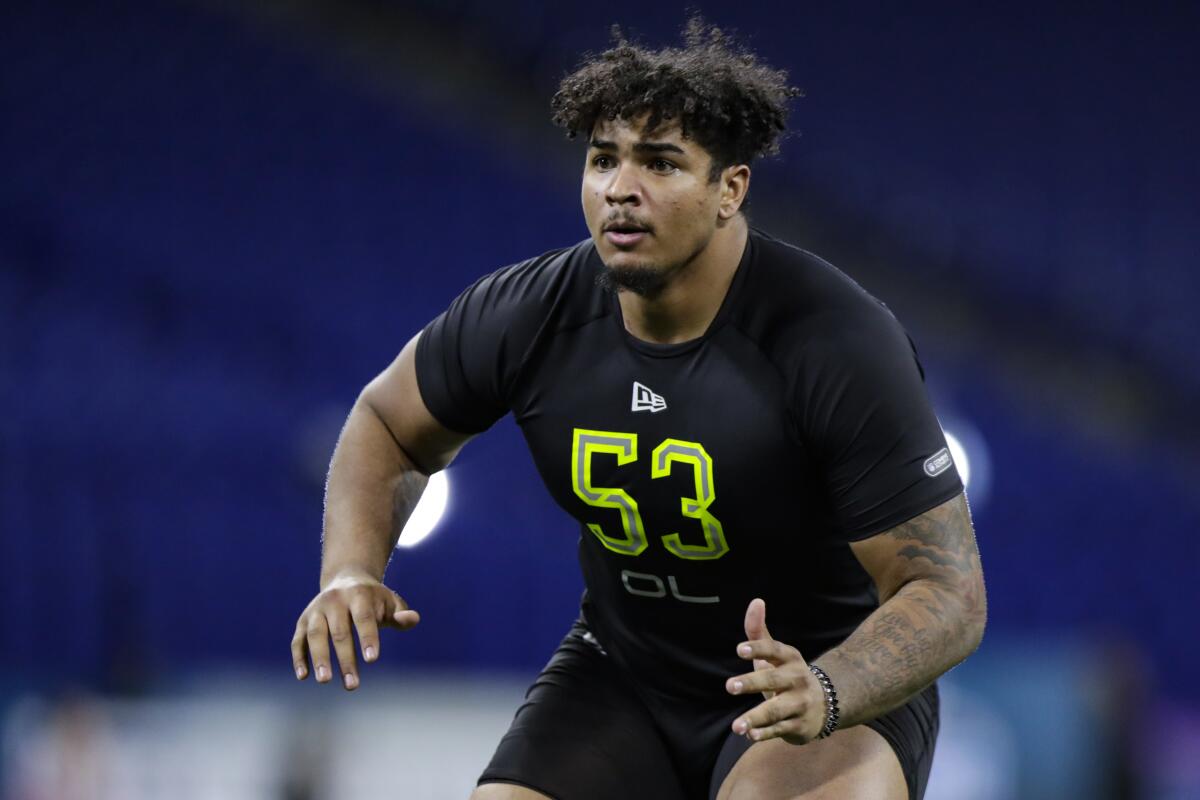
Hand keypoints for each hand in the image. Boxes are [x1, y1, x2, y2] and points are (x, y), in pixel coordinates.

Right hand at [291, 571, 419, 689]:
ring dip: (319, 658)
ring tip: (325, 680)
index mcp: (359, 594)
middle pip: (339, 631)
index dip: (368, 638)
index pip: (363, 618)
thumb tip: (412, 620)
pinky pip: (298, 640)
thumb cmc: (374, 600)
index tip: (372, 660)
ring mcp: (316, 610)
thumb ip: (403, 615)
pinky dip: (299, 657)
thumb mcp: (392, 603)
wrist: (346, 580)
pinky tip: (303, 676)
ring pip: (315, 634)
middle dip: (345, 658)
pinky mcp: (303, 621)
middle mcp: (335, 600)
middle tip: (352, 685)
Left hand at [725, 598, 825, 743]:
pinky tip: (750, 735)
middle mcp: (797, 680)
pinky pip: (780, 730)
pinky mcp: (799, 725)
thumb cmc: (787, 673)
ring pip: (776, 711)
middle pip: (773, 681)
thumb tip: (756, 601)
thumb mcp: (775, 653)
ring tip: (736, 725)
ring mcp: (799, 704)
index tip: (739, 649)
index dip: (757, 649)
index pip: (774, 650)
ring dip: (755, 717)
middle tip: (730, 686)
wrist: (824, 704)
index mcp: (790, 658)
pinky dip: (765, 733)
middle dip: (752, 682)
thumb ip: (758, 631)